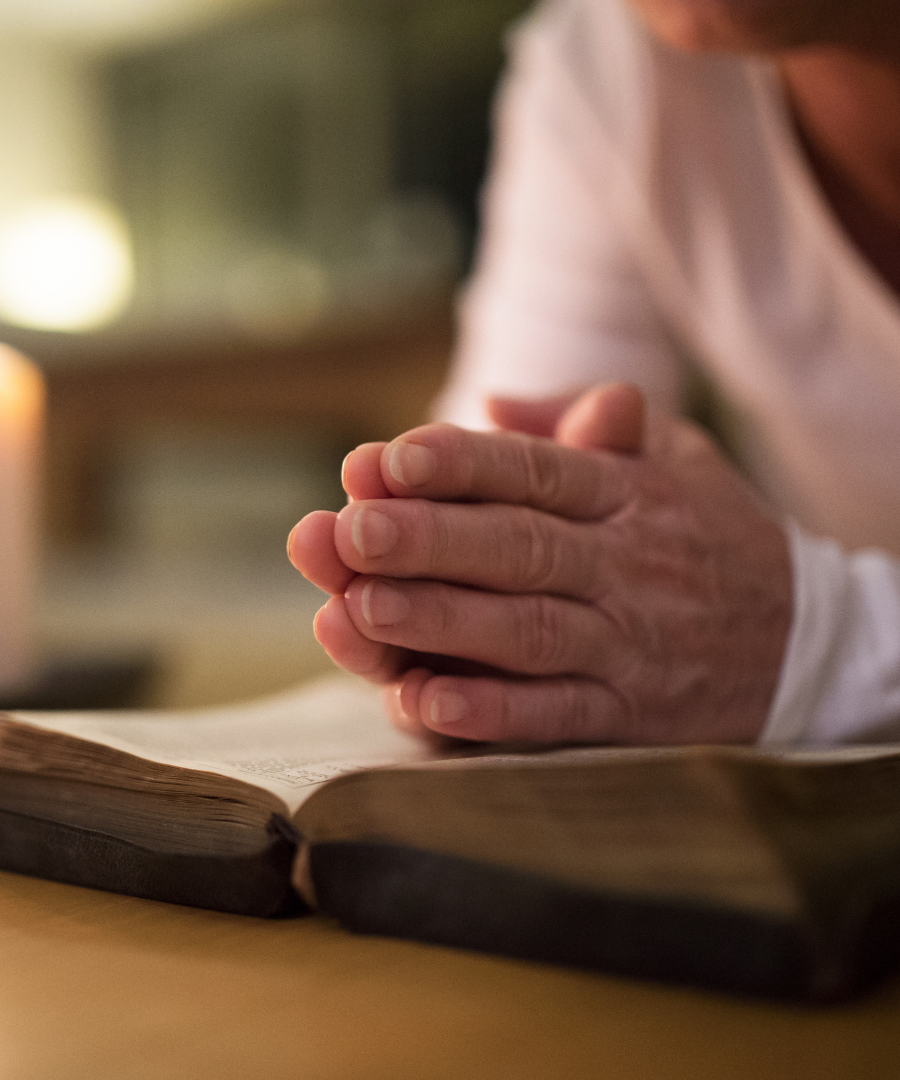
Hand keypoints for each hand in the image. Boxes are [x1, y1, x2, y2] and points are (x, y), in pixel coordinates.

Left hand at [288, 385, 791, 744]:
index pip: (533, 470)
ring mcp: (629, 644)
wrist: (809, 641)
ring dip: (442, 623)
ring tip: (361, 609)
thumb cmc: (708, 534)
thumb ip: (581, 426)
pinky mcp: (631, 715)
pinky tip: (422, 703)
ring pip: (527, 631)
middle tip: (352, 530)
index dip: (459, 464)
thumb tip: (491, 402)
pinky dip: (491, 713)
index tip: (384, 458)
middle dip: (431, 539)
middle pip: (519, 547)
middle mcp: (625, 565)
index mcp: (625, 492)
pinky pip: (557, 715)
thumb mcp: (670, 457)